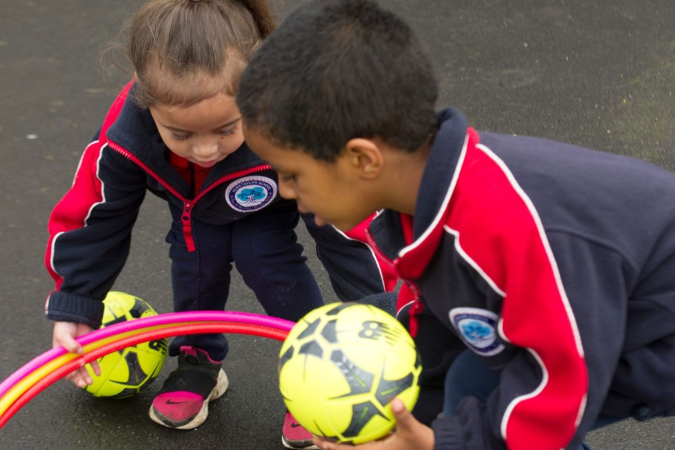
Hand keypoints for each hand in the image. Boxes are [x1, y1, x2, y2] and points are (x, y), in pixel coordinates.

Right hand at [52, 321, 99, 387]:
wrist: (74, 316)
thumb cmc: (64, 326)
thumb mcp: (63, 335)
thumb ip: (70, 344)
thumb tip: (79, 352)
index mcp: (59, 355)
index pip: (62, 368)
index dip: (67, 373)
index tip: (72, 376)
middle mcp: (69, 356)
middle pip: (73, 370)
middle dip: (77, 379)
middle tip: (82, 384)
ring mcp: (79, 353)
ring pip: (82, 367)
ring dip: (86, 376)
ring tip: (90, 383)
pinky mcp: (87, 349)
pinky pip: (91, 359)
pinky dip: (95, 367)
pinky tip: (98, 373)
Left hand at [313, 398, 434, 449]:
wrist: (435, 449)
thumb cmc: (423, 444)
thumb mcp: (413, 430)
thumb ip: (403, 416)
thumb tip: (396, 402)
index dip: (330, 445)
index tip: (316, 437)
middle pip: (344, 446)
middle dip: (327, 439)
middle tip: (313, 428)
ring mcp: (376, 445)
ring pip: (352, 441)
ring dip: (339, 432)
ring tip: (325, 420)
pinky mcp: (382, 440)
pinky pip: (364, 433)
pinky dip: (355, 425)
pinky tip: (353, 411)